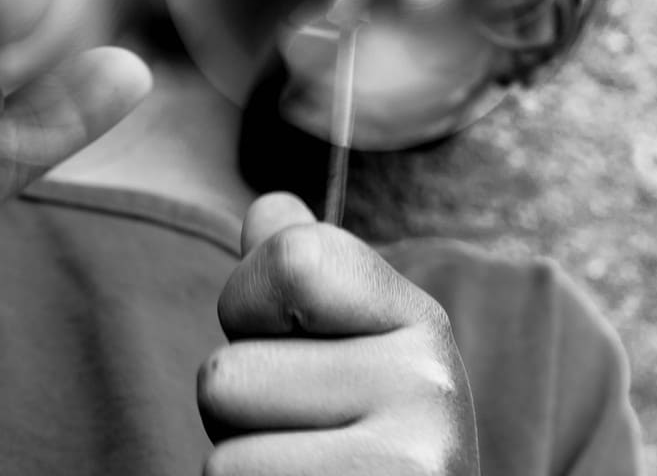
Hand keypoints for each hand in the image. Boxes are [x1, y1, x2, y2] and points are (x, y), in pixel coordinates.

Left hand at [199, 193, 479, 474]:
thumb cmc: (358, 450)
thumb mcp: (348, 355)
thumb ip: (305, 280)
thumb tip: (268, 207)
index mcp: (420, 322)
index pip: (290, 258)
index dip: (247, 306)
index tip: (290, 348)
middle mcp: (433, 387)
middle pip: (228, 375)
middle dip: (239, 419)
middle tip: (305, 446)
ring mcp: (411, 468)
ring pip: (223, 459)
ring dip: (245, 475)